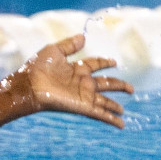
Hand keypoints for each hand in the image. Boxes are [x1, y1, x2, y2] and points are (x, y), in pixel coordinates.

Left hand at [13, 34, 132, 127]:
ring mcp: (84, 95)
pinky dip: (111, 118)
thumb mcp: (54, 50)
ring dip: (114, 105)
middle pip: (105, 83)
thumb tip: (83, 36)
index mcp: (76, 68)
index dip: (105, 62)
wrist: (30, 85)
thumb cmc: (37, 67)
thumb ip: (69, 44)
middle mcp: (82, 82)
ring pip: (105, 100)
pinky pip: (100, 113)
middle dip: (118, 85)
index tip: (114, 62)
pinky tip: (121, 123)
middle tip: (130, 88)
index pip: (95, 64)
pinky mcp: (83, 106)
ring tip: (123, 110)